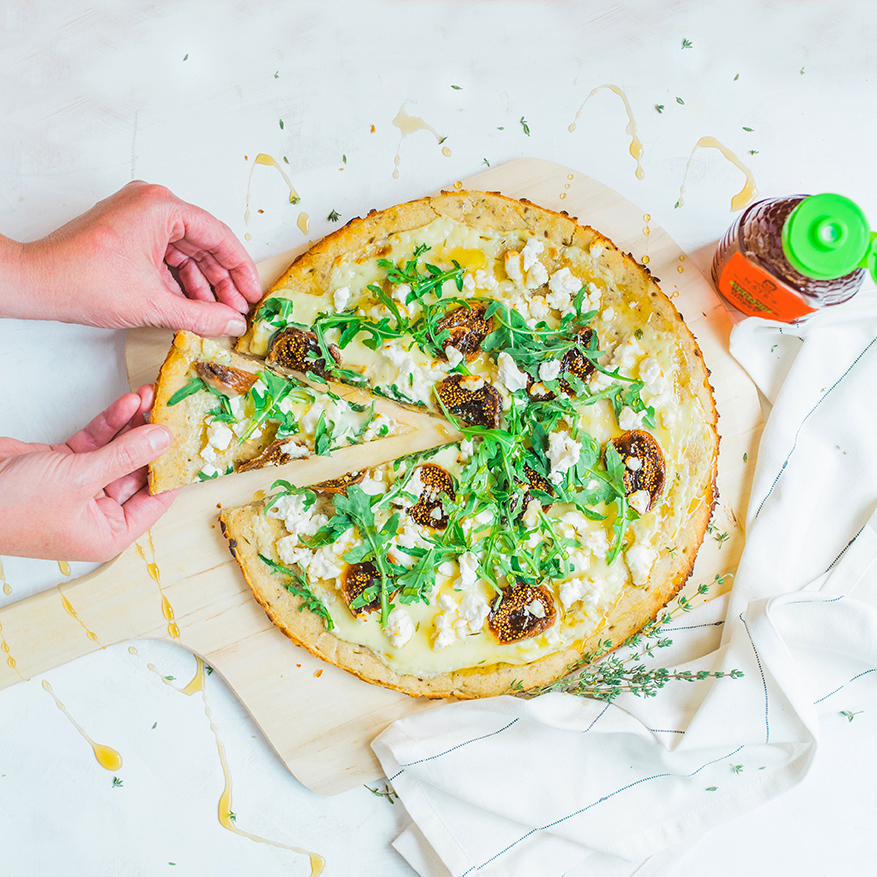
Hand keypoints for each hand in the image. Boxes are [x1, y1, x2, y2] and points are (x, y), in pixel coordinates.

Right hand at [0, 386, 177, 561]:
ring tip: (152, 399)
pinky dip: (111, 423)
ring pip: (119, 452)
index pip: (156, 499)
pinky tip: (129, 404)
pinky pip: (97, 442)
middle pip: (139, 471)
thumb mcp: (80, 479)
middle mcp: (98, 514)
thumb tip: (163, 439)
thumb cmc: (10, 508)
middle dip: (154, 439)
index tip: (192, 442)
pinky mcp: (64, 465)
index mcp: (108, 534)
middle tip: (172, 412)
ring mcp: (81, 487)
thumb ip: (125, 456)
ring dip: (135, 425)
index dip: (174, 469)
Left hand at [3, 181, 261, 335]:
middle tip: (237, 309)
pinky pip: (166, 254)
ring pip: (185, 251)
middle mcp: (151, 203)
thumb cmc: (84, 282)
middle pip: (203, 244)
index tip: (253, 294)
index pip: (219, 236)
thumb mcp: (155, 305)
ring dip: (202, 283)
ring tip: (217, 313)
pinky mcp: (128, 231)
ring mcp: (138, 216)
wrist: (38, 284)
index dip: (241, 269)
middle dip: (222, 280)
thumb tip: (232, 324)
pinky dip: (180, 280)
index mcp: (161, 207)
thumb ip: (202, 316)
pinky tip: (192, 305)